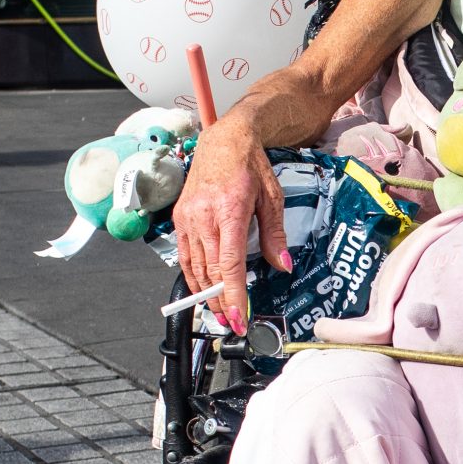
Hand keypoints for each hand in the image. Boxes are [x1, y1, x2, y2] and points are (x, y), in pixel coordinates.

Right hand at [169, 113, 288, 331]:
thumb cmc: (249, 166)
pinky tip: (204, 290)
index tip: (240, 316)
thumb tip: (282, 265)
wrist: (224, 141)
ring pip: (195, 267)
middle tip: (234, 323)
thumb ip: (275, 235)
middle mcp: (203, 216)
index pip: (229, 264)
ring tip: (220, 313)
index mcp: (229, 210)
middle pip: (210, 272)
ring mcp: (188, 218)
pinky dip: (194, 277)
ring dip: (207, 294)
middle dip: (222, 303)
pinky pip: (186, 256)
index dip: (234, 295)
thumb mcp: (272, 198)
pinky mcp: (180, 219)